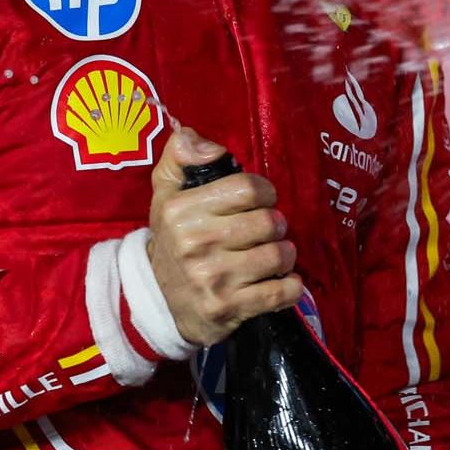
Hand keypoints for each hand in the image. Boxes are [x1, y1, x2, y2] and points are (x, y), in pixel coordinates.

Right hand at [146, 127, 302, 345]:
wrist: (158, 301)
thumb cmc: (173, 239)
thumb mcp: (166, 192)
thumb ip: (180, 155)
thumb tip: (202, 142)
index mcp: (182, 210)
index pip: (248, 188)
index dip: (265, 191)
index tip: (262, 200)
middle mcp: (196, 243)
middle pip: (269, 222)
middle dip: (276, 224)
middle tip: (268, 230)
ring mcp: (213, 279)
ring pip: (278, 255)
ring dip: (284, 254)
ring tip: (273, 254)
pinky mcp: (229, 308)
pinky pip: (281, 292)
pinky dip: (291, 287)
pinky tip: (282, 281)